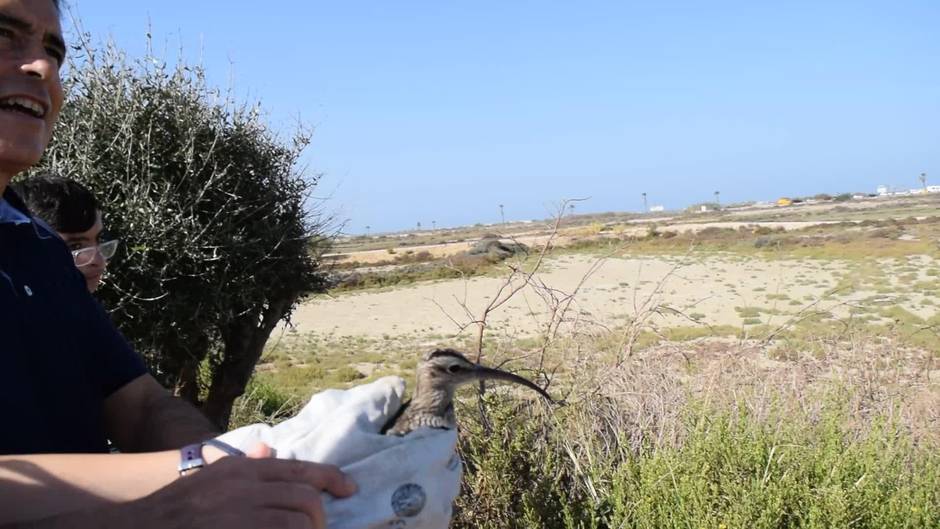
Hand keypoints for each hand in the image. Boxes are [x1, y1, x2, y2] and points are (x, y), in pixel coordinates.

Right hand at [113, 444, 356, 528]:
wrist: (142, 526)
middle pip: (305, 498)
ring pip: (298, 523)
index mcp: (243, 469)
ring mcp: (242, 515)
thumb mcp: (212, 476)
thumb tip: (268, 451)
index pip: (300, 468)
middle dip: (319, 517)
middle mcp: (246, 488)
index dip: (331, 479)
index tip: (349, 489)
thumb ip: (244, 465)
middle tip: (318, 528)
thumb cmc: (177, 506)